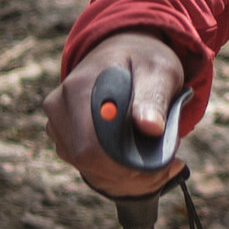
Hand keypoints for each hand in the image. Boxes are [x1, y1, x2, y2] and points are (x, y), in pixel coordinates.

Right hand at [51, 30, 188, 192]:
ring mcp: (58, 124)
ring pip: (89, 171)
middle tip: (169, 167)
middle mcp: (60, 108)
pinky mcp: (64, 137)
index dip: (124, 166)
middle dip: (131, 175)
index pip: (90, 147)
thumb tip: (150, 128)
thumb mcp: (159, 71)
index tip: (160, 165)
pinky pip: (88, 168)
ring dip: (127, 177)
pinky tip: (141, 163)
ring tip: (160, 163)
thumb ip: (154, 98)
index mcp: (79, 89)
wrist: (123, 51)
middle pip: (88, 163)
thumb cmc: (143, 60)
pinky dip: (117, 174)